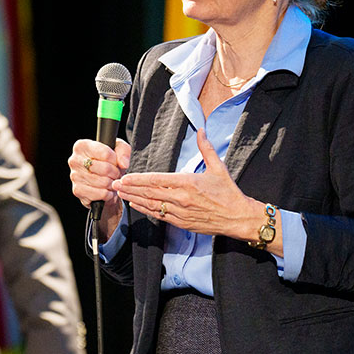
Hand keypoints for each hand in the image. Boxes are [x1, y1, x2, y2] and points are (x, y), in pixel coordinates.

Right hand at [68, 138, 130, 235]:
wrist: (107, 186)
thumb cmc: (112, 165)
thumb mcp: (120, 152)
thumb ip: (123, 151)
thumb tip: (122, 162)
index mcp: (81, 146)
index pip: (99, 149)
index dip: (112, 156)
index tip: (116, 161)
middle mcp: (73, 160)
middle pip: (101, 167)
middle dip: (114, 173)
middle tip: (116, 175)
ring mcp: (73, 177)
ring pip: (100, 182)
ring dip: (111, 184)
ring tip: (112, 183)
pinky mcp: (77, 192)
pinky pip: (97, 194)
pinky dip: (106, 194)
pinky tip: (107, 192)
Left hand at [113, 129, 261, 240]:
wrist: (238, 218)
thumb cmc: (229, 193)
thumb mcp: (219, 167)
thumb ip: (206, 148)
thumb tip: (201, 130)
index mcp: (188, 183)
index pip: (157, 180)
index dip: (139, 179)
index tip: (126, 177)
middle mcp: (181, 199)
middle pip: (149, 193)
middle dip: (130, 189)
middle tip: (115, 184)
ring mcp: (180, 213)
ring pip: (151, 205)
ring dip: (134, 199)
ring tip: (120, 194)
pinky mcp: (181, 223)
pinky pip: (158, 216)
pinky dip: (145, 210)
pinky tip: (135, 205)